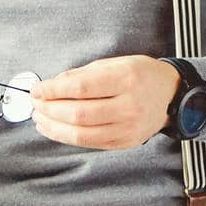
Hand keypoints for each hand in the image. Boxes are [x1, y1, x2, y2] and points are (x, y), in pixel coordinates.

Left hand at [30, 55, 179, 150]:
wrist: (170, 94)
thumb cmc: (141, 75)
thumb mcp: (115, 63)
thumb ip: (83, 74)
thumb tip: (51, 86)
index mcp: (126, 78)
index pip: (80, 88)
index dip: (53, 90)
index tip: (37, 89)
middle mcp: (129, 105)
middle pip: (78, 113)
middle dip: (50, 109)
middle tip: (36, 103)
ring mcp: (128, 127)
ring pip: (81, 133)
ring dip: (54, 127)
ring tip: (40, 118)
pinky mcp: (125, 142)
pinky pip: (90, 143)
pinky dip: (67, 137)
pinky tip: (55, 129)